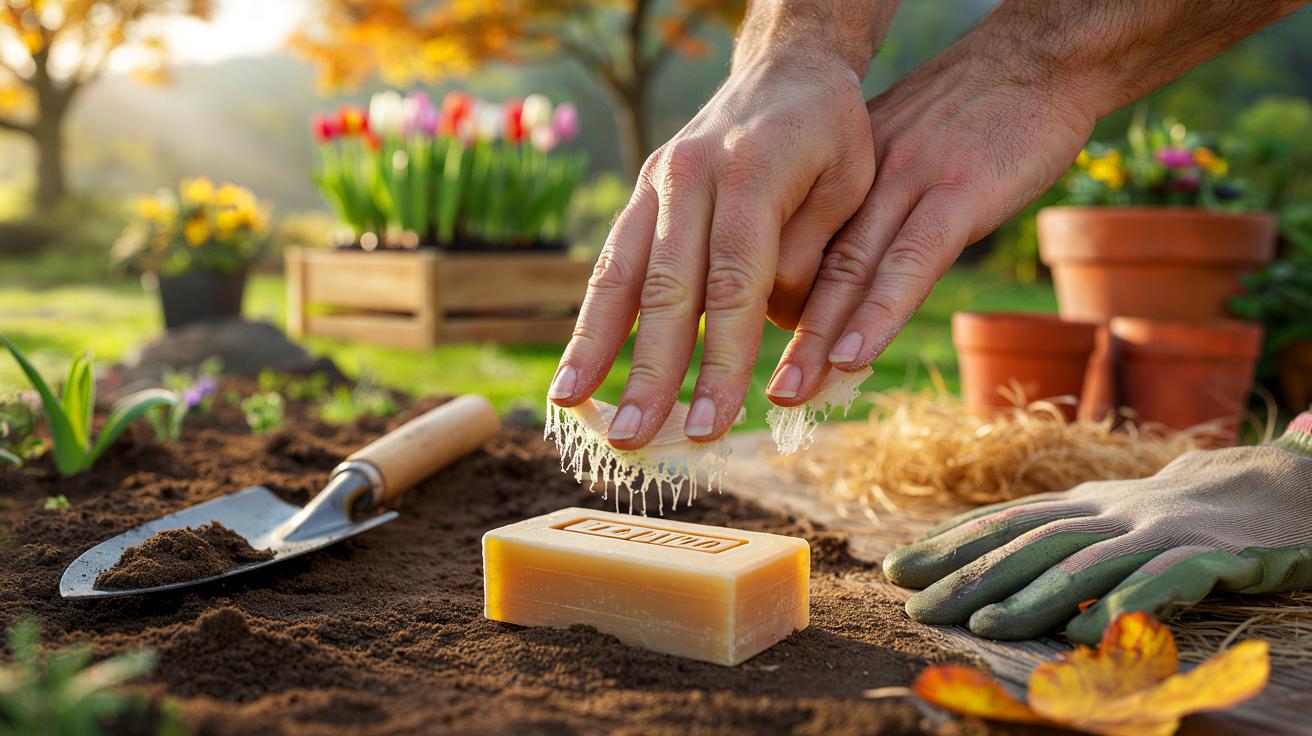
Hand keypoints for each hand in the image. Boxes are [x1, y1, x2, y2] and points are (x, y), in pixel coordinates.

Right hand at [548, 50, 874, 448]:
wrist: (787, 69)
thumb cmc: (831, 138)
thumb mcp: (850, 187)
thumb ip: (808, 255)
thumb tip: (760, 322)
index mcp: (752, 174)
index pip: (733, 287)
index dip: (719, 361)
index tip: (712, 426)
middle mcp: (692, 176)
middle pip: (666, 289)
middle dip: (649, 371)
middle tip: (635, 437)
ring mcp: (658, 182)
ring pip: (620, 274)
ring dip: (595, 347)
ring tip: (573, 406)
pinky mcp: (642, 193)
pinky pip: (610, 260)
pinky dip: (591, 317)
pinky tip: (576, 364)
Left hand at [768, 0, 1305, 403]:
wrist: (1040, 57)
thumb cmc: (975, 112)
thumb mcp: (903, 152)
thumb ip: (871, 202)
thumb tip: (845, 266)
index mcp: (846, 172)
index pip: (798, 247)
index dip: (775, 305)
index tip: (754, 356)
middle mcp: (863, 177)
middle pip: (813, 265)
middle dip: (781, 334)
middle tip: (759, 391)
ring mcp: (909, 182)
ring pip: (852, 270)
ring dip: (818, 337)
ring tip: (791, 389)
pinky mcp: (959, 192)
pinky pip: (912, 261)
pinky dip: (880, 311)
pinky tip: (855, 353)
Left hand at [883, 440, 1311, 643]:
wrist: (1279, 487)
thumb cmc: (1178, 514)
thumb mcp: (1112, 516)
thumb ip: (1058, 535)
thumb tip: (982, 564)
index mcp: (1086, 502)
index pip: (1006, 520)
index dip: (950, 543)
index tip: (896, 568)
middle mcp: (1114, 512)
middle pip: (1031, 542)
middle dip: (971, 575)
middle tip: (918, 606)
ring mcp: (1161, 532)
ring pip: (1086, 562)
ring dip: (1032, 596)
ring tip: (984, 625)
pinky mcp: (1211, 557)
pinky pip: (1163, 582)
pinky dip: (1124, 604)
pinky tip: (1088, 632)